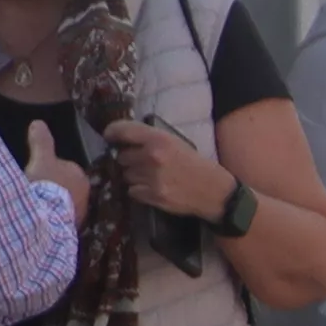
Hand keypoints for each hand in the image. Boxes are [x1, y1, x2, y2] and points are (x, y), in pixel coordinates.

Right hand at [18, 121, 94, 215]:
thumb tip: (38, 123)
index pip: (65, 168)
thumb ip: (41, 141)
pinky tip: (40, 218)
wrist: (45, 216)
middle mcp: (85, 194)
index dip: (50, 169)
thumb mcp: (40, 159)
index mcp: (80, 175)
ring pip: (64, 202)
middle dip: (54, 187)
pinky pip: (60, 218)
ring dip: (53, 203)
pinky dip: (52, 217)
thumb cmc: (45, 184)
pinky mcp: (71, 227)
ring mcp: (79, 212)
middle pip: (66, 186)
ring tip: (37, 205)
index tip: (37, 173)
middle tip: (36, 189)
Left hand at [105, 115, 225, 219]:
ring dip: (134, 176)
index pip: (122, 130)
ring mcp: (151, 177)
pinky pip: (132, 191)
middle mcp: (152, 156)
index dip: (112, 133)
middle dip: (129, 160)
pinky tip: (153, 188)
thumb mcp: (177, 143)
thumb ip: (151, 140)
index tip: (110, 137)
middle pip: (121, 157)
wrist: (215, 191)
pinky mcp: (152, 195)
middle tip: (142, 163)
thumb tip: (123, 141)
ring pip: (125, 175)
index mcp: (159, 139)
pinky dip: (139, 191)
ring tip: (151, 177)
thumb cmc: (196, 165)